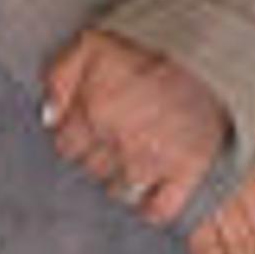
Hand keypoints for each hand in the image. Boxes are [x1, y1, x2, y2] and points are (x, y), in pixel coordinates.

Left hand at [39, 27, 229, 228]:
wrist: (207, 53)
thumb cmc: (148, 45)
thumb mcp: (91, 44)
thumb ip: (60, 78)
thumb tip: (47, 116)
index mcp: (93, 112)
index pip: (66, 147)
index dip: (73, 138)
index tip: (84, 131)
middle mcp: (118, 143)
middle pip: (91, 169)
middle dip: (96, 156)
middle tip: (110, 141)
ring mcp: (152, 161)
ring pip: (120, 191)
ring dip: (120, 179)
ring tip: (129, 161)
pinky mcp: (186, 172)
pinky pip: (161, 209)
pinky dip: (151, 208)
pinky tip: (148, 195)